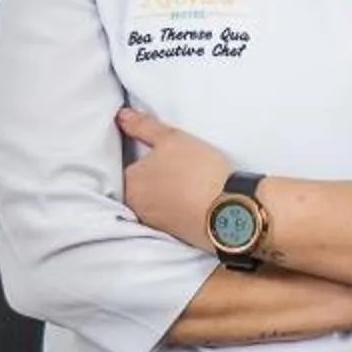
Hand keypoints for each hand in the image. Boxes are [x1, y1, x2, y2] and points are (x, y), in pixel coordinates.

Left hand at [117, 107, 231, 247]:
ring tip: (183, 179)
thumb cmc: (197, 171)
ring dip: (163, 192)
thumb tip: (120, 116)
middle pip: (138, 185)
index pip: (124, 165)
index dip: (140, 155)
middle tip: (171, 162)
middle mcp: (136, 208)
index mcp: (129, 184)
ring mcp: (156, 224)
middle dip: (150, 176)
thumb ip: (142, 126)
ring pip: (154, 201)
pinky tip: (190, 196)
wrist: (231, 210)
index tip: (155, 150)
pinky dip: (176, 205)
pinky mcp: (175, 235)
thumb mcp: (170, 138)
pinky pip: (169, 215)